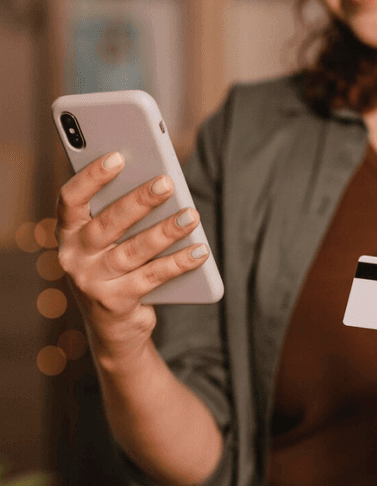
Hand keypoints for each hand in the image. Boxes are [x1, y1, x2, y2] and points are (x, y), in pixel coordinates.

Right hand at [55, 152, 207, 365]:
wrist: (114, 328)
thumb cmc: (116, 270)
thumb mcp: (110, 243)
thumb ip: (121, 216)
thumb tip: (159, 183)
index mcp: (67, 233)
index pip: (70, 199)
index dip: (92, 177)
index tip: (118, 156)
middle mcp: (73, 257)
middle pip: (108, 223)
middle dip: (140, 201)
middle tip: (168, 183)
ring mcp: (92, 282)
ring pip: (134, 250)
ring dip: (166, 231)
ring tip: (192, 215)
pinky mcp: (115, 303)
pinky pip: (153, 277)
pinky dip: (179, 263)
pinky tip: (200, 250)